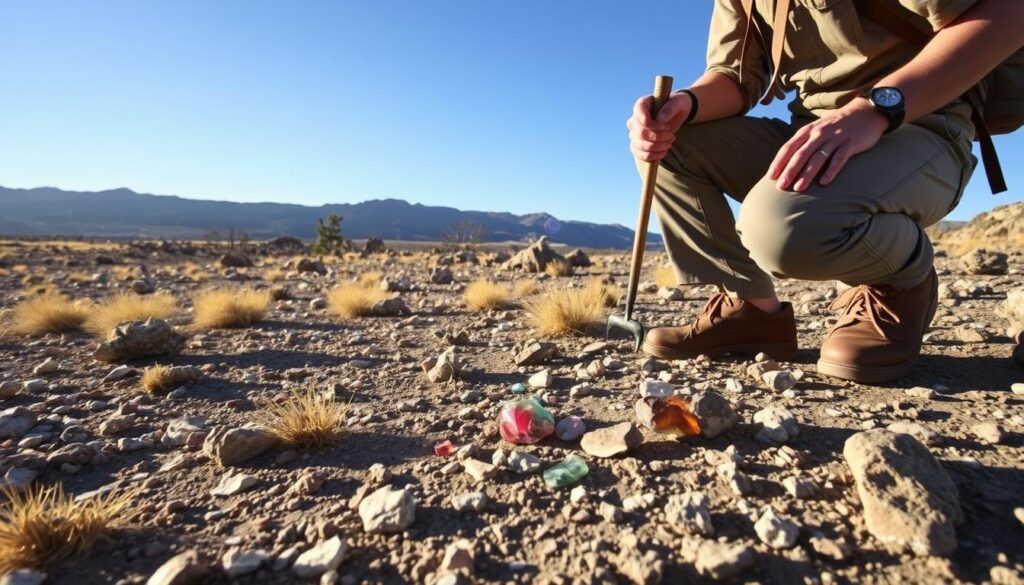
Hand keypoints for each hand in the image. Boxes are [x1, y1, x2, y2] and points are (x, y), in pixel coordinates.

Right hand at [626, 91, 692, 161]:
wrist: (677, 115)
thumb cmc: (677, 106)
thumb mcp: (678, 102)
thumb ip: (670, 108)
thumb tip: (660, 119)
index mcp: (642, 105)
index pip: (639, 115)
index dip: (652, 124)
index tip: (667, 126)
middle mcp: (634, 120)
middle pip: (641, 133)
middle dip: (659, 137)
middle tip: (672, 135)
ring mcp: (634, 134)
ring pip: (640, 146)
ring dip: (658, 147)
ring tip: (670, 142)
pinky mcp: (638, 146)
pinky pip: (641, 155)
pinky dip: (654, 156)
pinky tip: (664, 151)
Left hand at [768, 98, 889, 191]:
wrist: (866, 111)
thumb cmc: (836, 125)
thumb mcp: (816, 129)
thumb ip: (803, 143)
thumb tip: (785, 163)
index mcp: (808, 131)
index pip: (789, 147)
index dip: (779, 162)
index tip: (770, 177)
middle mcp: (819, 133)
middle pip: (801, 154)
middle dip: (789, 170)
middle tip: (781, 186)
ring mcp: (835, 137)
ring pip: (818, 157)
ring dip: (807, 174)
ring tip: (798, 188)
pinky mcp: (851, 143)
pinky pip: (839, 158)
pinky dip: (831, 170)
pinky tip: (824, 182)